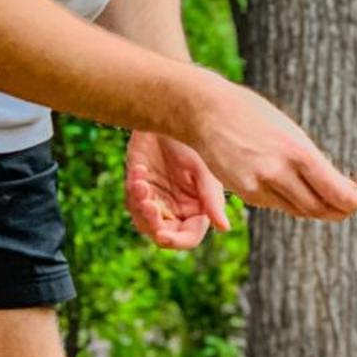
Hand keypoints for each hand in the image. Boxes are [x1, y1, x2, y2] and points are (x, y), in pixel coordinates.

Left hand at [125, 129, 228, 248]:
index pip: (189, 237)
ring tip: (142, 184)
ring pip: (143, 222)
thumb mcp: (203, 170)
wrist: (170, 115)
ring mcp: (158, 199)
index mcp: (198, 208)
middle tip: (148, 203)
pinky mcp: (140, 188)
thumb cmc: (192, 142)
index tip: (162, 235)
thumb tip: (224, 228)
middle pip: (163, 234)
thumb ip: (211, 200)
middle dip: (153, 222)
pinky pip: (132, 202)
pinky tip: (140, 171)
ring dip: (140, 207)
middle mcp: (178, 209)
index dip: (176, 241)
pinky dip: (134, 190)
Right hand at [184, 72, 356, 220]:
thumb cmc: (252, 114)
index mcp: (296, 151)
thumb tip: (337, 183)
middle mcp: (279, 172)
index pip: (334, 191)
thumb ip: (310, 158)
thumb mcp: (289, 130)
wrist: (207, 112)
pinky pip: (277, 205)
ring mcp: (259, 185)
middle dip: (338, 211)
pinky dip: (291, 202)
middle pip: (318, 208)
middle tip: (351, 208)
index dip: (352, 203)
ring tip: (332, 204)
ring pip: (298, 210)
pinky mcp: (246, 193)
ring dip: (317, 209)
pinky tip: (296, 192)